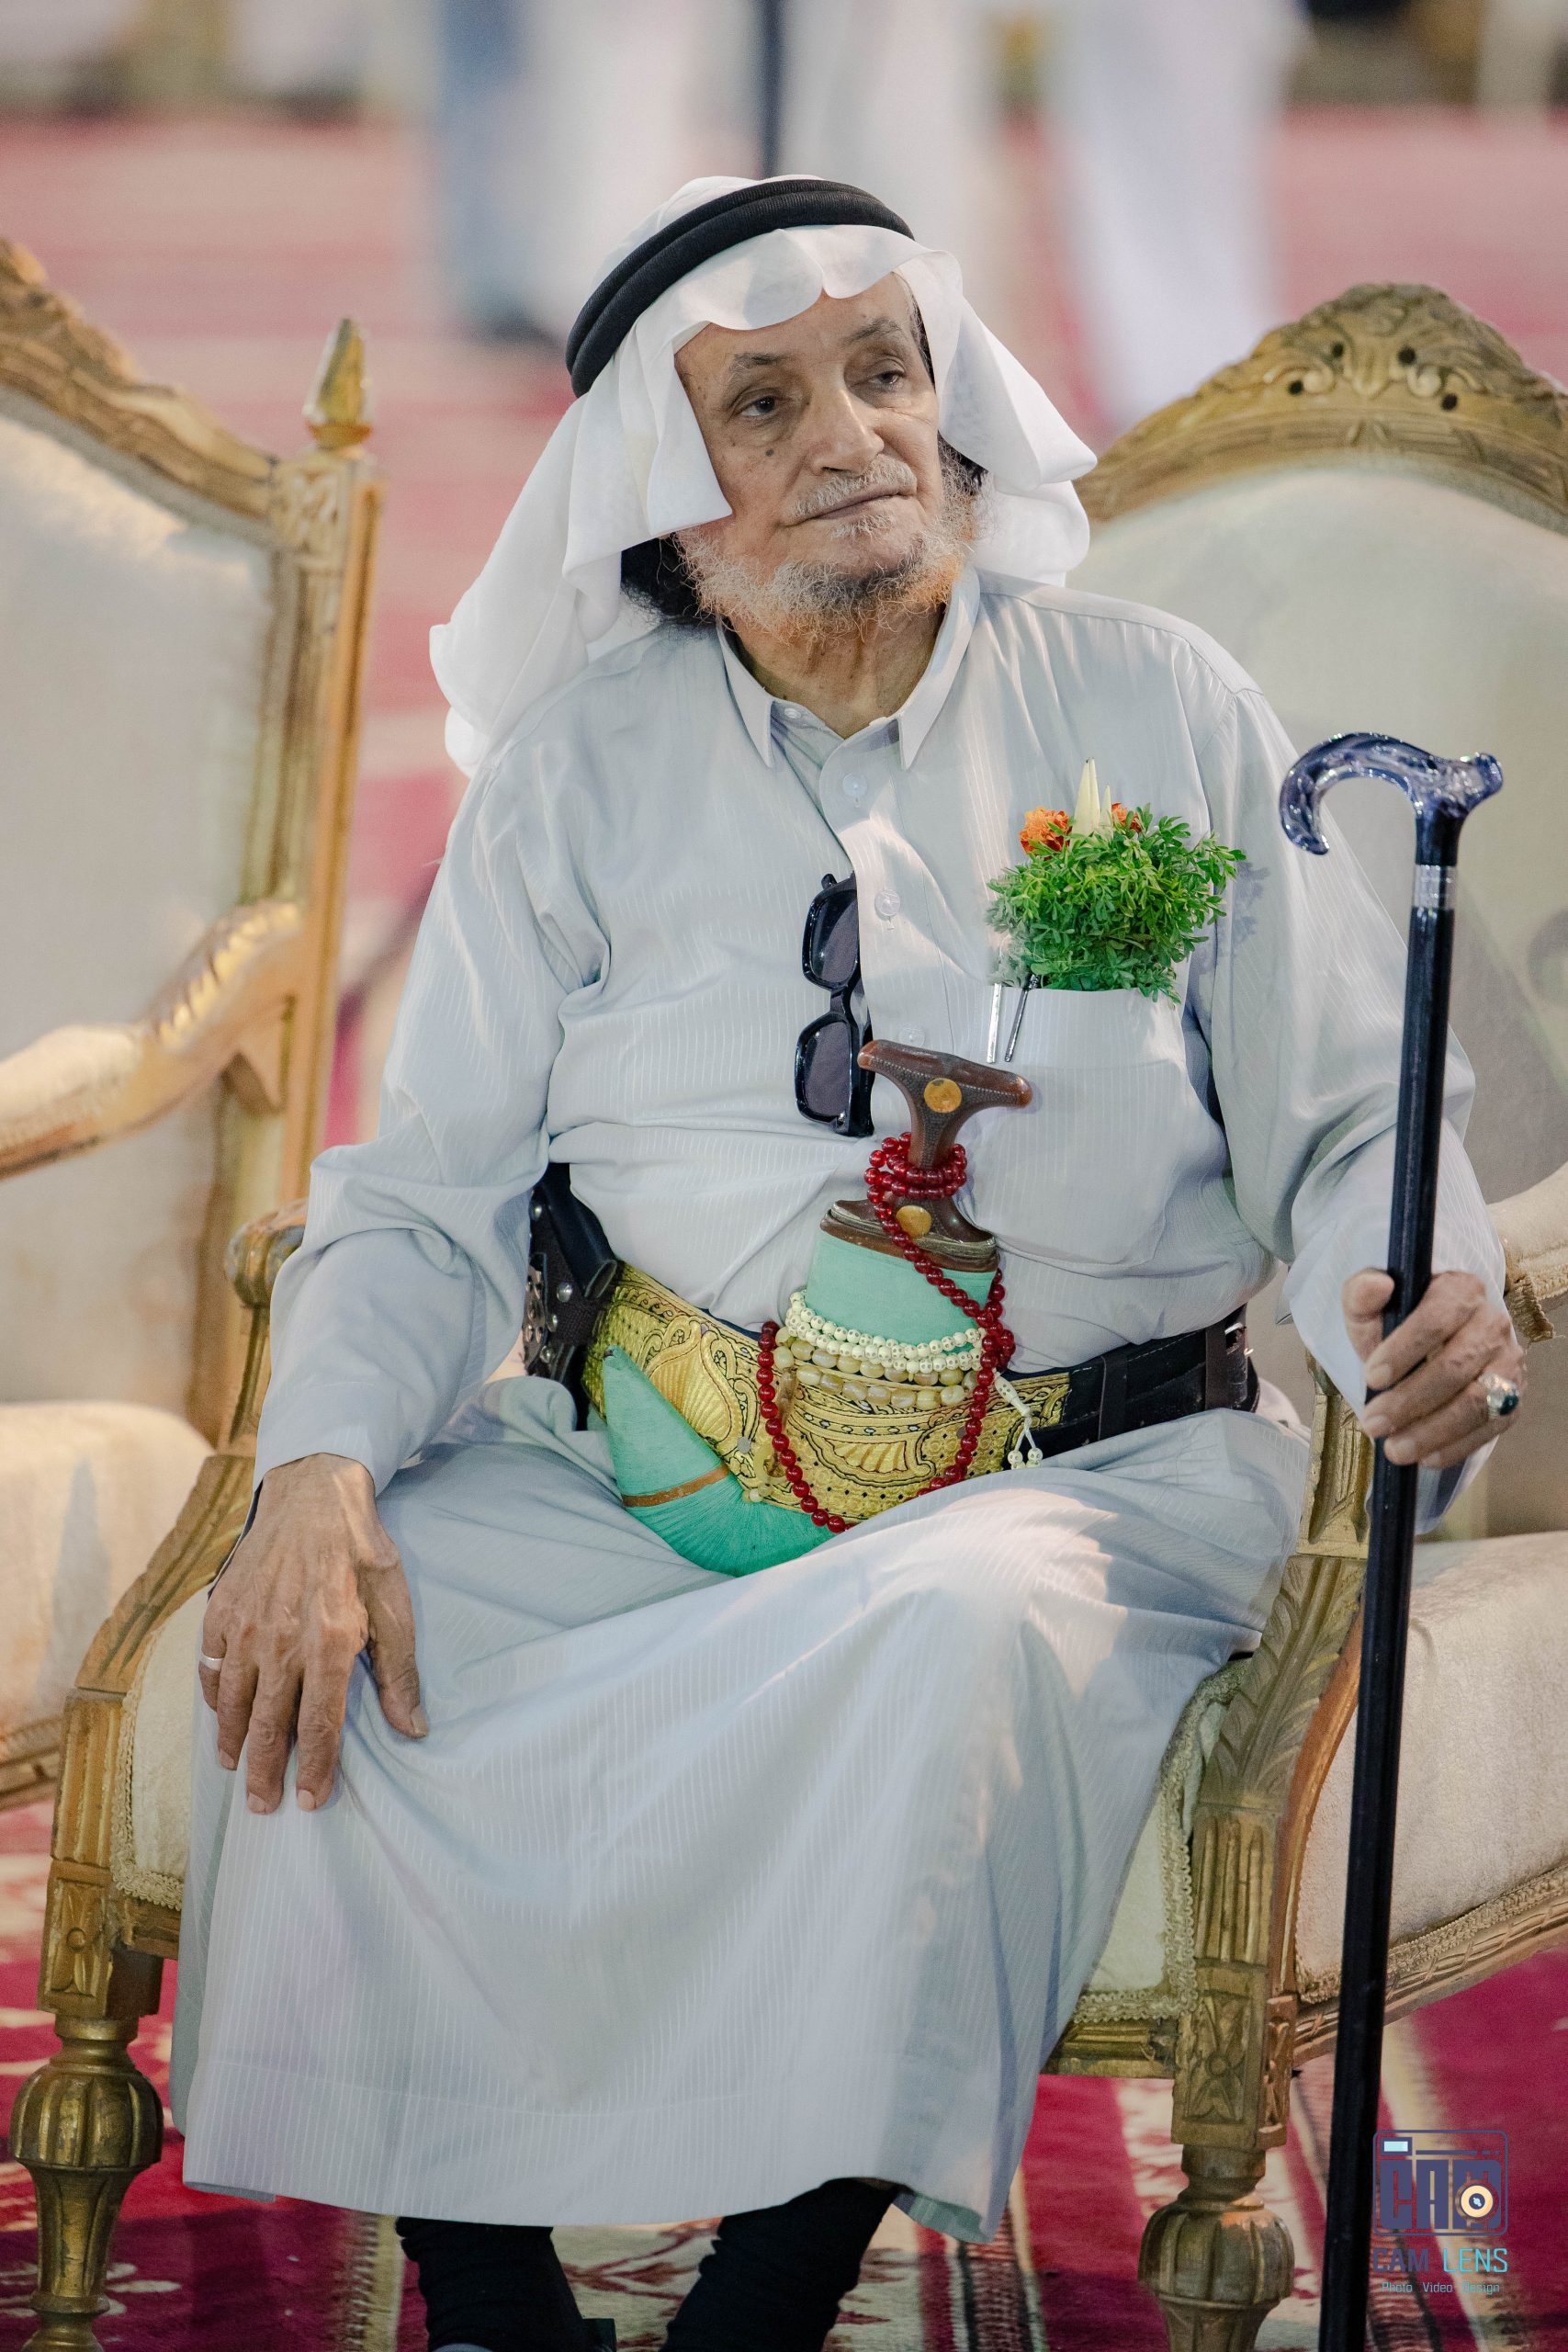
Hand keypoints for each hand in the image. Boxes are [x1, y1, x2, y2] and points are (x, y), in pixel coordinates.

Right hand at [198, 1453, 424, 1814]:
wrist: (313, 1494)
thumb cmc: (361, 1551)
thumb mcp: (394, 1606)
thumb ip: (399, 1672)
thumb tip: (412, 1729)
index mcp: (329, 1643)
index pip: (319, 1725)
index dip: (316, 1769)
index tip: (310, 1802)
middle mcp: (280, 1642)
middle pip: (269, 1726)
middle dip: (265, 1773)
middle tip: (263, 1806)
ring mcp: (244, 1628)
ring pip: (234, 1703)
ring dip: (235, 1743)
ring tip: (236, 1770)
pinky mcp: (220, 1611)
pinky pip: (212, 1668)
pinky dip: (217, 1698)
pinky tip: (224, 1714)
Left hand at [1343, 1268, 1524, 1469]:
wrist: (1428, 1350)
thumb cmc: (1397, 1328)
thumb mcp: (1372, 1309)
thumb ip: (1363, 1296)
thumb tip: (1376, 1285)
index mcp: (1460, 1290)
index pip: (1438, 1317)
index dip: (1405, 1349)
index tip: (1371, 1378)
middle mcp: (1493, 1323)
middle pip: (1456, 1365)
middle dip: (1411, 1400)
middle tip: (1374, 1424)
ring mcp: (1508, 1362)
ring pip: (1477, 1402)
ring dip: (1433, 1431)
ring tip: (1395, 1449)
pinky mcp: (1513, 1398)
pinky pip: (1491, 1427)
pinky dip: (1457, 1446)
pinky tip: (1425, 1457)